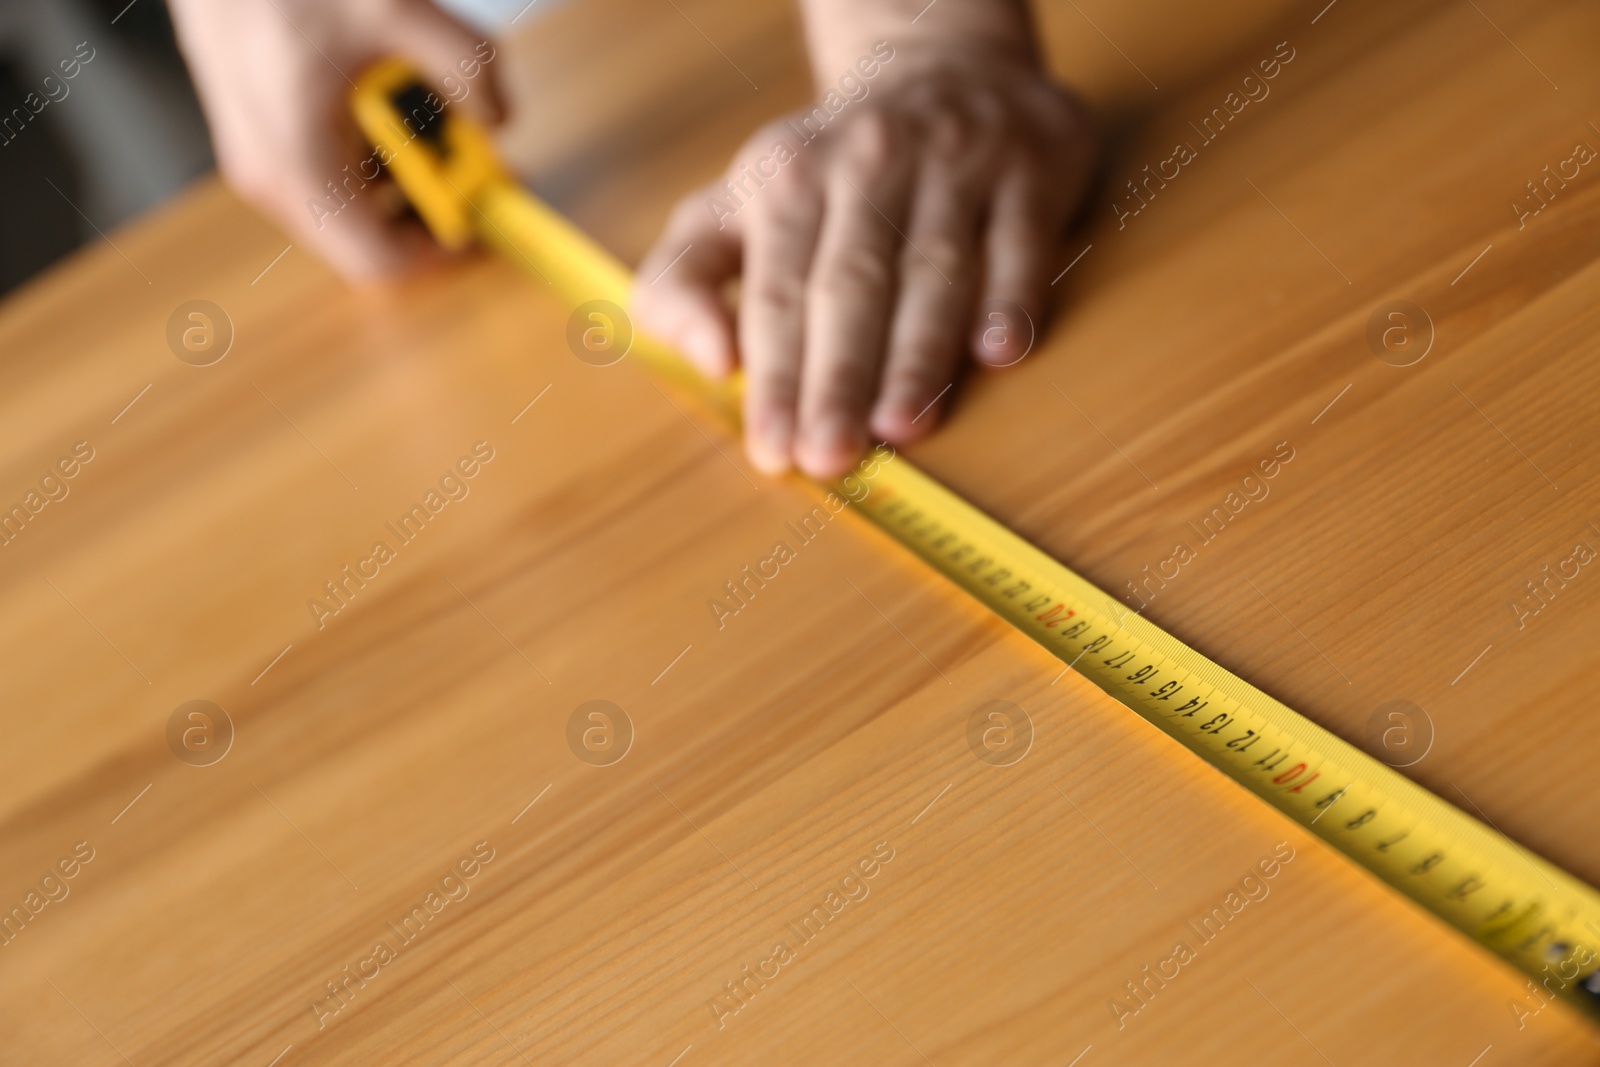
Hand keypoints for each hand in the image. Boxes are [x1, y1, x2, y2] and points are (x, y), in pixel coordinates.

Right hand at [168, 0, 503, 278]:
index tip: (477, 220)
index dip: (440, 252)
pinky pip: (324, 170)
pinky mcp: (255, 133)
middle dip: (425, 201)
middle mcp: (270, 176)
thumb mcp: (396, 9)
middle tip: (463, 152)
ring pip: (347, 204)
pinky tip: (381, 89)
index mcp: (300, 164)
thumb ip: (466, 66)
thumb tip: (498, 117)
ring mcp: (256, 158)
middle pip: (367, 236)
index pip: (378, 259)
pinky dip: (366, 148)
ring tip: (424, 108)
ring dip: (398, 171)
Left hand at [632, 43, 1093, 477]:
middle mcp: (869, 162)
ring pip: (935, 270)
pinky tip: (998, 354)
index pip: (777, 292)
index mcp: (787, 177)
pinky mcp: (1030, 168)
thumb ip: (684, 282)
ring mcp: (955, 162)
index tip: (774, 451)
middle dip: (837, 377)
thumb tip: (710, 361)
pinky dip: (1011, 297)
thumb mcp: (731, 208)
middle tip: (831, 456)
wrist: (941, 66)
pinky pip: (1021, 241)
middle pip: (851, 285)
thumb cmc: (826, 175)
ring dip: (918, 353)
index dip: (775, 376)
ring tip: (903, 427)